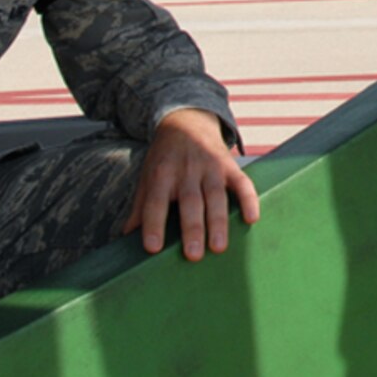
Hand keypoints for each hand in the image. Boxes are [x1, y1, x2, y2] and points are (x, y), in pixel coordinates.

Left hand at [127, 108, 259, 259]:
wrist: (186, 120)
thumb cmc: (164, 159)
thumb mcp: (147, 177)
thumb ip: (140, 208)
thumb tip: (125, 238)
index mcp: (161, 174)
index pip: (155, 202)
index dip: (153, 224)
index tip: (153, 248)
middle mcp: (186, 170)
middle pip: (189, 202)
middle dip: (192, 228)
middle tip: (193, 255)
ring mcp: (210, 167)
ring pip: (215, 196)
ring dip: (218, 222)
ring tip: (219, 247)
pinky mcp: (230, 165)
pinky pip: (242, 183)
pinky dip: (248, 200)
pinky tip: (251, 219)